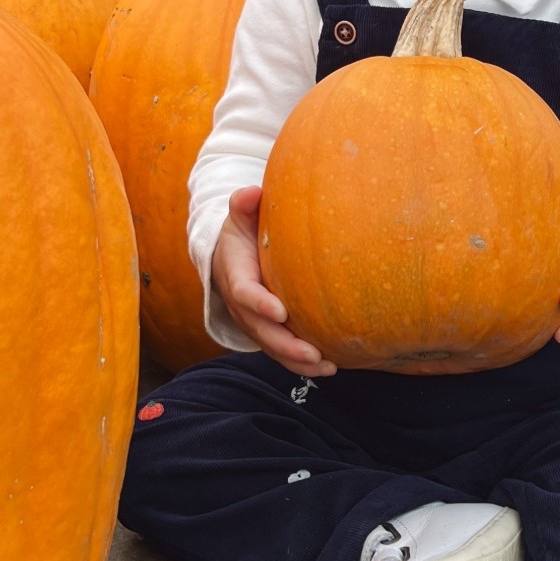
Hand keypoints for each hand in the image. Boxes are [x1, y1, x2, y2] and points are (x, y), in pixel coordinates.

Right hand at [211, 186, 337, 376]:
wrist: (229, 255)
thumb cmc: (243, 231)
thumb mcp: (240, 216)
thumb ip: (243, 205)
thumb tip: (250, 193)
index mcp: (235, 275)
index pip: (245, 293)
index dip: (260, 304)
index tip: (281, 312)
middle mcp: (242, 305)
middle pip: (261, 330)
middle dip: (285, 344)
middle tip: (311, 352)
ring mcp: (254, 322)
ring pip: (273, 348)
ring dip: (297, 361)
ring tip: (327, 366)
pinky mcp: (268, 331)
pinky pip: (283, 352)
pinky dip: (303, 364)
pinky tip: (330, 367)